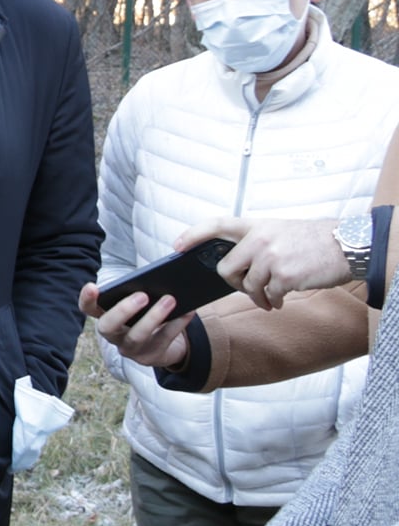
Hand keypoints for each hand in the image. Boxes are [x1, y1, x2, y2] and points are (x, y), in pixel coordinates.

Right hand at [81, 281, 191, 370]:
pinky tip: (188, 311)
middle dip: (123, 311)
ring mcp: (130, 349)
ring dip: (153, 317)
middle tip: (142, 295)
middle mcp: (113, 335)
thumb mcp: (140, 304)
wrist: (166, 345)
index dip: (86, 299)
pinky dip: (177, 324)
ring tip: (170, 300)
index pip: (88, 309)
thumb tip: (158, 277)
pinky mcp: (150, 357)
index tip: (93, 286)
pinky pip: (163, 340)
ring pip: (136, 336)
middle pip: (107, 326)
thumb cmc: (148, 316)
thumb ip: (140, 291)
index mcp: (107, 317)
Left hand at [181, 216, 348, 309]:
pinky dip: (273, 301)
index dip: (193, 234)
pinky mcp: (284, 275)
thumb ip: (258, 242)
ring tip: (271, 297)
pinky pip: (268, 295)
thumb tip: (235, 263)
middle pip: (226, 268)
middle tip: (249, 289)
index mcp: (258, 226)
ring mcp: (271, 257)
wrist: (348, 245)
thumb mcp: (282, 230)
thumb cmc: (315, 240)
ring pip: (249, 286)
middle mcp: (260, 239)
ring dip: (258, 296)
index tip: (178, 245)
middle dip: (235, 283)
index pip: (217, 224)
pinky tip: (282, 299)